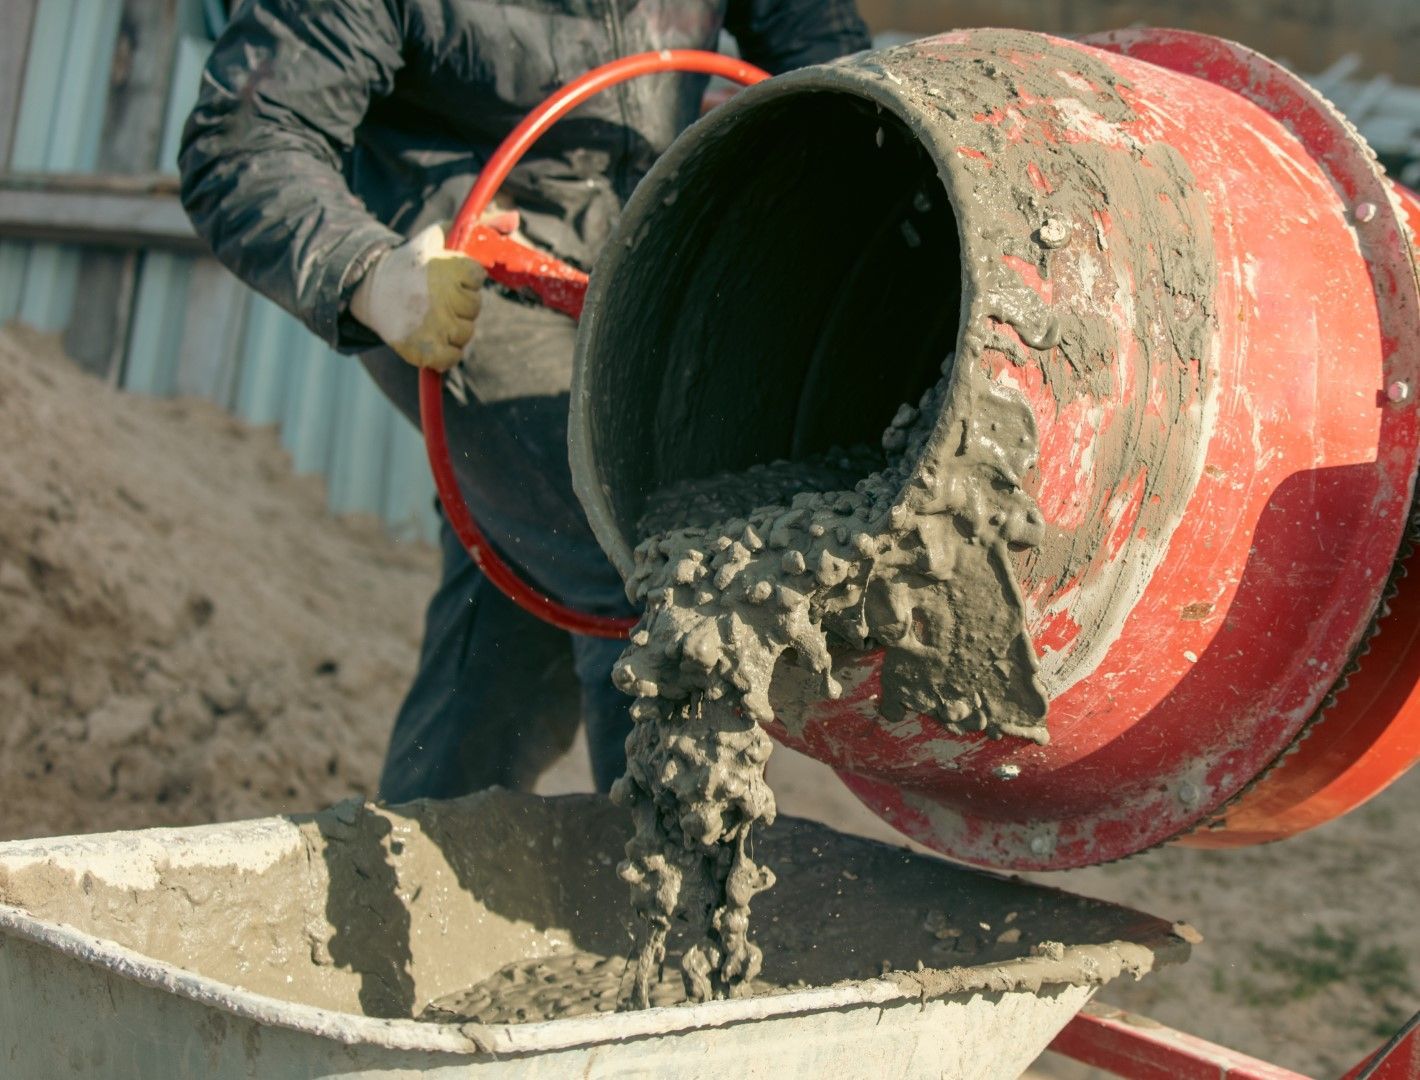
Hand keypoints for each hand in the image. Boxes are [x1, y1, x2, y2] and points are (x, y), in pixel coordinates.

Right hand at [350, 224, 484, 371]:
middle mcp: (441, 296)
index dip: (464, 278)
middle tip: (436, 297)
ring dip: (453, 327)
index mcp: (447, 267)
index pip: (477, 278)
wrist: (370, 287)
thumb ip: (482, 226)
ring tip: (431, 315)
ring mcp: (433, 324)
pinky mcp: (423, 348)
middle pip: (474, 307)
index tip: (445, 275)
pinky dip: (446, 352)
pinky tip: (433, 337)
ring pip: (466, 333)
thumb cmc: (414, 261)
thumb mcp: (442, 235)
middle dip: (459, 303)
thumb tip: (515, 218)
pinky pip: (452, 357)